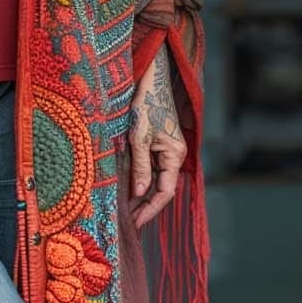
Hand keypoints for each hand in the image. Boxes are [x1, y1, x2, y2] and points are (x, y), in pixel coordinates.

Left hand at [127, 44, 186, 229]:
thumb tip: (140, 193)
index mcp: (175, 155)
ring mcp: (166, 150)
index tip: (137, 223)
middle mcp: (174, 156)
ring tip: (126, 210)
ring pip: (155, 179)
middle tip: (128, 221)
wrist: (150, 80)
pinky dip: (140, 179)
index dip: (151, 209)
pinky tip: (128, 188)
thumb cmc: (147, 105)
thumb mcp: (139, 138)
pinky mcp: (157, 144)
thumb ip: (141, 166)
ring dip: (141, 194)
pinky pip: (150, 167)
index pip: (165, 192)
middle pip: (161, 188)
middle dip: (146, 206)